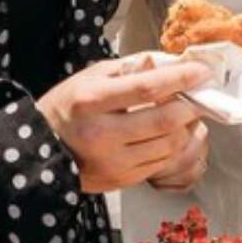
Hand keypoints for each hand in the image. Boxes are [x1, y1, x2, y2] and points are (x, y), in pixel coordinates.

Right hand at [37, 56, 211, 192]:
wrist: (40, 149)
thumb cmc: (70, 106)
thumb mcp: (91, 77)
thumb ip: (132, 67)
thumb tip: (173, 62)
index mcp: (90, 101)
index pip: (147, 89)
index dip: (180, 79)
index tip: (201, 72)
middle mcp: (100, 134)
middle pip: (165, 121)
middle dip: (190, 106)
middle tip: (198, 96)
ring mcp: (111, 161)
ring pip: (170, 144)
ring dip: (186, 127)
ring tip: (184, 114)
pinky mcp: (121, 180)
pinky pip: (163, 162)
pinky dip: (175, 146)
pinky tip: (170, 134)